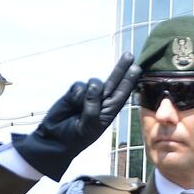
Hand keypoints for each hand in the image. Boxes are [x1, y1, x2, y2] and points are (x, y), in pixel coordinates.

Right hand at [13, 53, 140, 178]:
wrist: (56, 137)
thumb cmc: (77, 136)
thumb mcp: (90, 125)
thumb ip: (94, 106)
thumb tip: (94, 84)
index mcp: (110, 111)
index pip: (122, 93)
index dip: (129, 81)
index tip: (137, 69)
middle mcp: (101, 101)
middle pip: (113, 81)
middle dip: (121, 68)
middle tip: (129, 56)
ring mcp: (88, 96)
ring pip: (94, 83)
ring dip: (89, 94)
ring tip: (80, 110)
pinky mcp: (74, 92)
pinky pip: (79, 86)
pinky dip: (76, 95)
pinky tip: (72, 104)